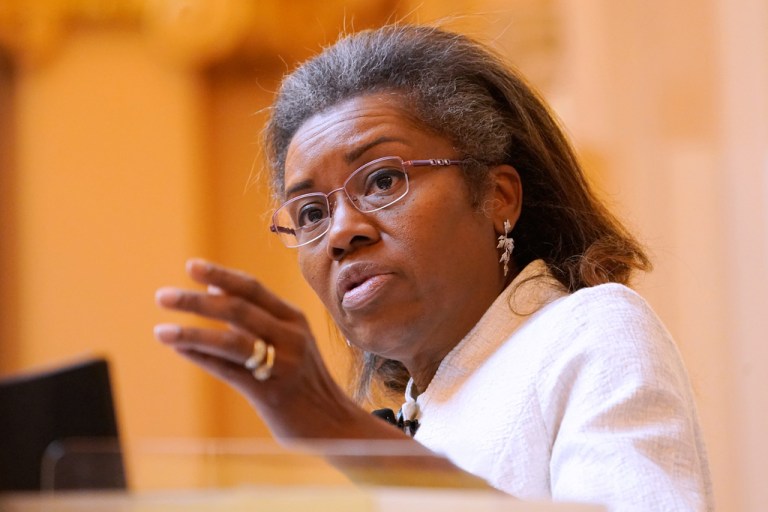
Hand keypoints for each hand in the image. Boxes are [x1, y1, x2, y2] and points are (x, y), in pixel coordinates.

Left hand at [153, 259, 489, 488]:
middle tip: (162, 296)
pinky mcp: (272, 393)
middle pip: (237, 310)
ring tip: (161, 330)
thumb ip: (255, 316)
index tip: (190, 265)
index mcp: (294, 319)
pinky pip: (229, 371)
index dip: (221, 274)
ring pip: (231, 341)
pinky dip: (202, 358)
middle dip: (196, 302)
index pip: (253, 288)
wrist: (333, 424)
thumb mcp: (289, 340)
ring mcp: (283, 364)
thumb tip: (212, 287)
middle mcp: (291, 336)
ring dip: (192, 333)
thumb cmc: (302, 379)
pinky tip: (180, 350)